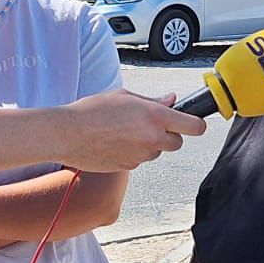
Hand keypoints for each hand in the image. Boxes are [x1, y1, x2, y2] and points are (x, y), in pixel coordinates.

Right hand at [59, 91, 206, 171]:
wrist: (67, 134)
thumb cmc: (92, 111)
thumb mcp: (125, 96)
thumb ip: (152, 100)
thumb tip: (171, 100)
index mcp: (154, 116)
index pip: (193, 126)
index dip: (196, 124)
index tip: (194, 122)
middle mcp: (152, 138)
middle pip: (177, 142)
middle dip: (169, 134)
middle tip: (151, 124)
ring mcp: (141, 155)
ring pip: (157, 151)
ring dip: (149, 143)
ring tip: (125, 130)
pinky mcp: (129, 166)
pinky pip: (140, 159)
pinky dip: (134, 152)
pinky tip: (116, 141)